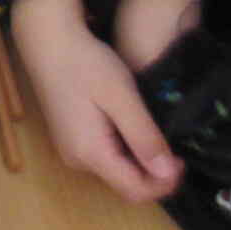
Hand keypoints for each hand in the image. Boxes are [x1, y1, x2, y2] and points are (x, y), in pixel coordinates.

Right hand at [11, 0, 183, 202]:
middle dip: (154, 173)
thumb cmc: (86, 64)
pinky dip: (125, 150)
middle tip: (174, 145)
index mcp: (90, 154)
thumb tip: (167, 174)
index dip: (164, 183)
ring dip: (140, 160)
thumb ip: (144, 137)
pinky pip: (104, 156)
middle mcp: (77, 160)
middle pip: (125, 183)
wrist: (47, 39)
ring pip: (115, 170)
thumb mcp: (122, 97)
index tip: (183, 160)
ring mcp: (70, 149)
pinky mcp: (70, 137)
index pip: (135, 190)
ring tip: (156, 132)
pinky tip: (133, 125)